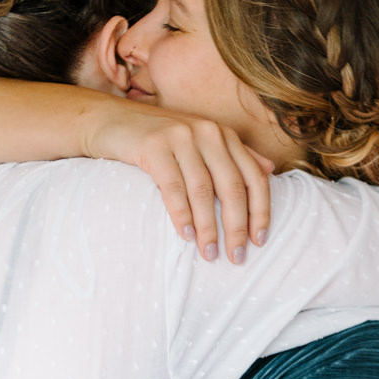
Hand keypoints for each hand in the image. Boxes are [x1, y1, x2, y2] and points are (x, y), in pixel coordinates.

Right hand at [84, 101, 274, 262]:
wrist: (109, 120)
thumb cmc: (158, 139)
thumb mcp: (200, 143)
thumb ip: (234, 155)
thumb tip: (270, 170)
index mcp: (224, 135)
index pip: (254, 177)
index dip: (261, 211)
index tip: (259, 241)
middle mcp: (208, 132)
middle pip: (232, 186)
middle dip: (236, 226)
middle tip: (236, 257)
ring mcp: (181, 136)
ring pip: (203, 190)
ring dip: (208, 227)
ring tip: (210, 254)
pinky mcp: (153, 145)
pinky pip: (173, 186)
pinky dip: (181, 214)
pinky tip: (185, 235)